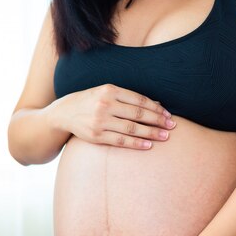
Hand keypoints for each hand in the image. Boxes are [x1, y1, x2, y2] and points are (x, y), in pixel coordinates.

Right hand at [52, 84, 175, 149]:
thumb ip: (128, 98)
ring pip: (131, 128)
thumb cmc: (90, 101)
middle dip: (157, 121)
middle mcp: (105, 104)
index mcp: (109, 90)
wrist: (63, 113)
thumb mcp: (106, 93)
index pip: (139, 100)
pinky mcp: (96, 135)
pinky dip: (136, 144)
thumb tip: (157, 105)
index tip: (168, 115)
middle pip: (138, 114)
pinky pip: (120, 141)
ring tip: (164, 137)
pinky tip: (148, 146)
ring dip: (151, 133)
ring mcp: (100, 121)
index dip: (156, 109)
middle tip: (172, 126)